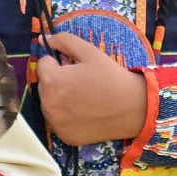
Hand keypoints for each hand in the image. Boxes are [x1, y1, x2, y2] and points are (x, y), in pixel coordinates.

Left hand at [34, 32, 147, 146]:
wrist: (133, 108)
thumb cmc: (111, 77)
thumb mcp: (89, 51)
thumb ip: (63, 40)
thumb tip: (44, 39)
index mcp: (51, 81)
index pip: (43, 65)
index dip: (59, 62)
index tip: (76, 67)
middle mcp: (47, 105)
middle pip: (45, 85)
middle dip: (58, 81)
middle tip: (82, 82)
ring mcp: (55, 123)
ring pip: (50, 104)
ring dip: (60, 99)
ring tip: (84, 97)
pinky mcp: (64, 136)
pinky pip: (59, 122)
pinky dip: (68, 117)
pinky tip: (85, 113)